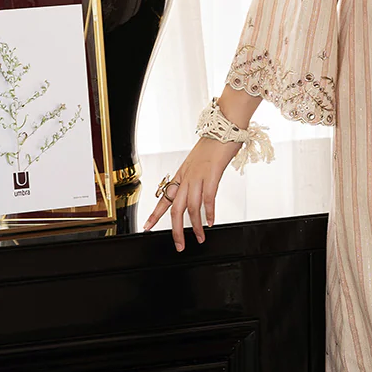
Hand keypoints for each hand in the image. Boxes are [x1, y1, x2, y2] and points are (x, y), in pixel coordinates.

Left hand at [143, 135, 241, 249]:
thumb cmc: (215, 142)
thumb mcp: (199, 162)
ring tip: (200, 237)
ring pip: (191, 207)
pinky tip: (211, 221)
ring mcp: (198, 176)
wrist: (223, 126)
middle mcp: (187, 176)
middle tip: (179, 245)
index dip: (155, 214)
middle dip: (176, 230)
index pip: (164, 197)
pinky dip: (209, 212)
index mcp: (182, 174)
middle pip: (176, 208)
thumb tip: (199, 189)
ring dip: (196, 226)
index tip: (148, 227)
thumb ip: (197, 177)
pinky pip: (208, 198)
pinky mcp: (212, 174)